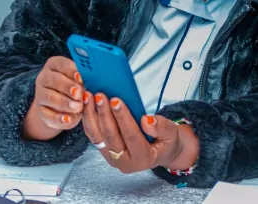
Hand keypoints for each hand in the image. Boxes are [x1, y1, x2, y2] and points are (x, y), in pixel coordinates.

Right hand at [22, 57, 84, 140]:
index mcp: (55, 65)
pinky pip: (47, 114)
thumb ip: (84, 80)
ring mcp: (40, 94)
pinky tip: (68, 119)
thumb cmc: (77, 88)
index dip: (71, 71)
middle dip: (67, 87)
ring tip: (77, 107)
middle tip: (79, 94)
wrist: (62, 108)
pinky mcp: (40, 111)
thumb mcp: (81, 82)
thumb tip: (94, 80)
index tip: (81, 77)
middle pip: (54, 80)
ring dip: (64, 102)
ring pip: (49, 97)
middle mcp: (44, 77)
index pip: (61, 64)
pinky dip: (58, 117)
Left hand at [80, 93, 198, 173]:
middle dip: (104, 114)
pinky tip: (87, 106)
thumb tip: (146, 120)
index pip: (131, 135)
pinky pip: (94, 137)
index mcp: (143, 158)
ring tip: (89, 97)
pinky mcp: (105, 153)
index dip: (122, 117)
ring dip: (91, 116)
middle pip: (111, 136)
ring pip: (98, 137)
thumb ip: (160, 127)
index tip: (116, 100)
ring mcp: (113, 159)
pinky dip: (89, 120)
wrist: (160, 152)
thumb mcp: (171, 132)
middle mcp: (125, 162)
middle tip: (100, 95)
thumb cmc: (166, 141)